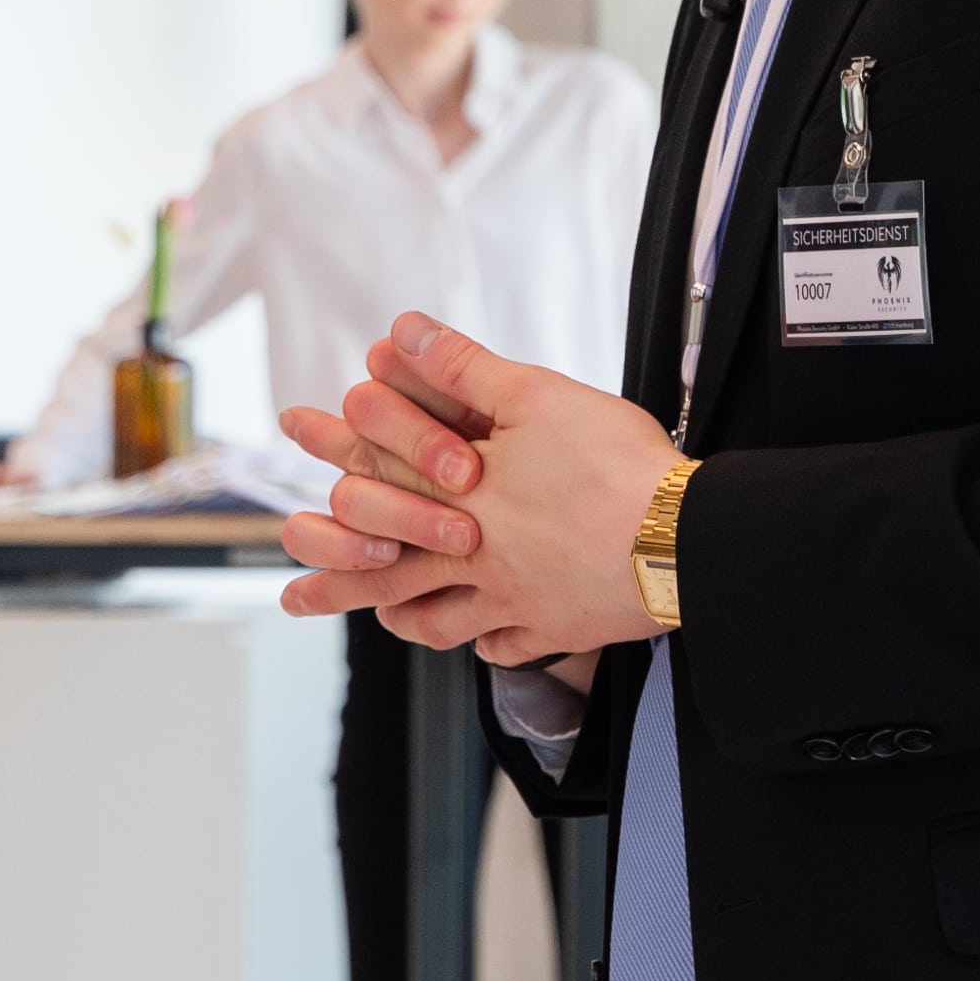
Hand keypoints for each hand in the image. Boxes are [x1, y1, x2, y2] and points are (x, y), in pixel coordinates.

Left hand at [272, 312, 683, 666]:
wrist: (684, 541)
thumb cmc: (616, 468)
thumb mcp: (537, 397)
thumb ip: (464, 369)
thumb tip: (401, 334)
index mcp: (461, 499)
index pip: (379, 471)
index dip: (333, 446)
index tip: (295, 433)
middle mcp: (476, 556)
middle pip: (386, 569)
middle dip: (337, 572)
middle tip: (296, 593)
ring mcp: (515, 600)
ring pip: (440, 621)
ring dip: (405, 618)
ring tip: (383, 619)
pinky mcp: (558, 628)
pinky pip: (509, 646)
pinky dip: (489, 644)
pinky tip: (485, 641)